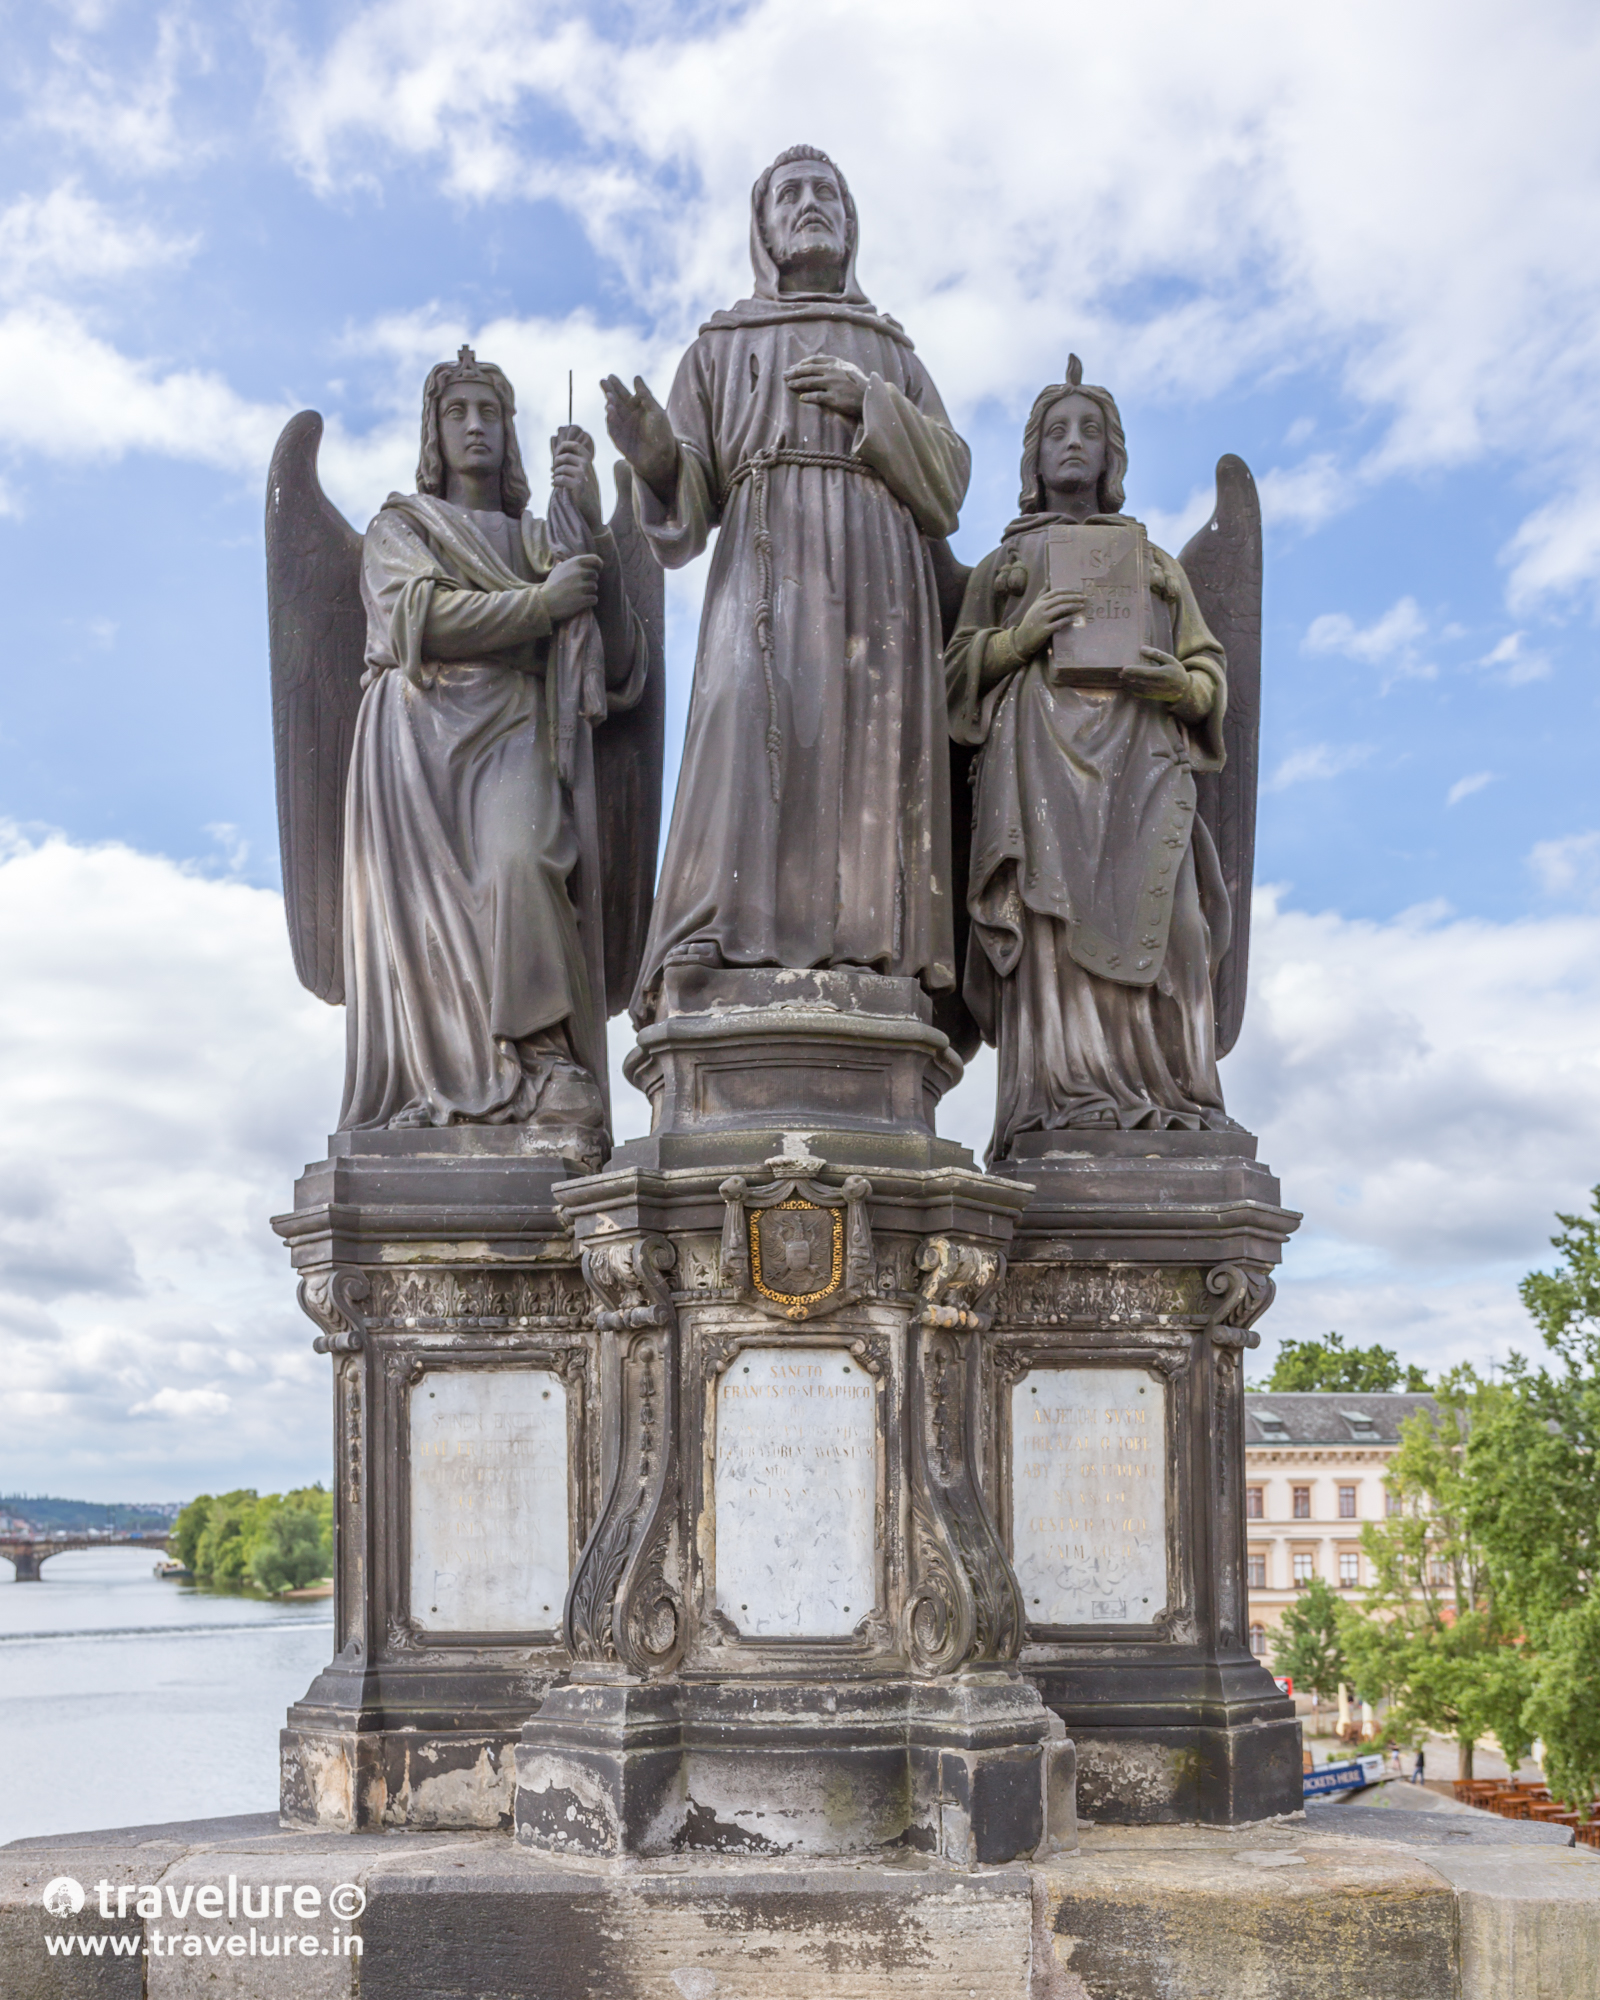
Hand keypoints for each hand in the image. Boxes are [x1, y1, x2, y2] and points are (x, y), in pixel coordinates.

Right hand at [543, 553, 600, 623]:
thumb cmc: (551, 586)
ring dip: (589, 592)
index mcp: (574, 562)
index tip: (597, 570)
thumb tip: (568, 560)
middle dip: (590, 581)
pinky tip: (581, 602)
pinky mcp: (583, 600)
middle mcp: (578, 572)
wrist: (544, 603)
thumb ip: (567, 564)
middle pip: (595, 575)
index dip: (599, 565)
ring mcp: (581, 586)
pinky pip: (594, 599)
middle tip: (581, 586)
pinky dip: (590, 601)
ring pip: (595, 587)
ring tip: (578, 594)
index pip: (595, 559)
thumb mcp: (557, 570)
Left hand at [551, 426, 602, 531]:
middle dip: (555, 464)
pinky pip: (560, 479)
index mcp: (588, 459)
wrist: (591, 508)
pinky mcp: (578, 485)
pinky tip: (555, 486)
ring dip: (555, 475)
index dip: (562, 447)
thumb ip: (573, 462)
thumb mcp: (582, 472)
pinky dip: (555, 482)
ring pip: (561, 469)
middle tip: (553, 471)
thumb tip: (556, 454)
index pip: (574, 445)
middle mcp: (586, 464)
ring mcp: (583, 474)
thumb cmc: (584, 489)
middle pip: (564, 457)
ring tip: (554, 480)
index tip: (557, 455)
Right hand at [600, 374, 677, 503]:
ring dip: (610, 404)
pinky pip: (612, 428)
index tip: (611, 376)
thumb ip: (645, 395)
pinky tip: (610, 409)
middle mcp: (628, 417)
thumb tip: (636, 377)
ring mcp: (623, 428)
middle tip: (602, 381)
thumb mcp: (656, 411)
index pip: (625, 394)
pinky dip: (610, 419)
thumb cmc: (662, 433)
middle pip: (616, 401)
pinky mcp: (619, 439)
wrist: (661, 457)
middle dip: (609, 391)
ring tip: (609, 396)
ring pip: (613, 413)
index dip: (617, 385)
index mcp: (638, 408)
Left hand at [784, 353, 868, 420]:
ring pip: (809, 382)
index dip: (802, 363)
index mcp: (836, 363)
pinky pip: (815, 396)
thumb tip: (819, 356)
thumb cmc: (860, 382)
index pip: (814, 361)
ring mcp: (832, 384)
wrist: (871, 396)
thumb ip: (834, 362)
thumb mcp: (848, 367)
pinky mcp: (833, 398)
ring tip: (788, 384)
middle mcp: (832, 371)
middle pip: (808, 370)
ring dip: (796, 383)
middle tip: (785, 375)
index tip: (795, 366)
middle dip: (794, 372)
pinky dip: (806, 397)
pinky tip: (800, 398)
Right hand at [1013, 588, 1086, 659]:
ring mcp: (1042, 619)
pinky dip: (1068, 620)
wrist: (1022, 639)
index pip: (1056, 592)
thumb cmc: (1030, 621)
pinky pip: (1059, 623)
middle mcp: (1040, 608)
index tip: (1079, 590)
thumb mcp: (1034, 606)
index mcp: (1039, 602)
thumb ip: (1042, 593)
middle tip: (1084, 598)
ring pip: (1061, 609)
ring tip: (1082, 606)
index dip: (1068, 590)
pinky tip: (1075, 619)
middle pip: (1060, 599)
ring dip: (1073, 607)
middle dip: (1074, 597)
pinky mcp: (1044, 630)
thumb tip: (1048, 580)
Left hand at [1121, 646, 1190, 701]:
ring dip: (1127, 684)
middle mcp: (1157, 684)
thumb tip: (1142, 648)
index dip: (1133, 671)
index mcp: (1162, 674)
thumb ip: (1156, 654)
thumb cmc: (1176, 671)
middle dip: (1127, 677)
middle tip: (1118, 672)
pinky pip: (1139, 694)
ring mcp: (1154, 692)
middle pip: (1139, 681)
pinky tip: (1125, 685)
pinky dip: (1131, 690)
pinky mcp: (1151, 696)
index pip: (1145, 673)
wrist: (1183, 689)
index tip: (1124, 668)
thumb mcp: (1170, 660)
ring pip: (1137, 688)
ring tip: (1120, 678)